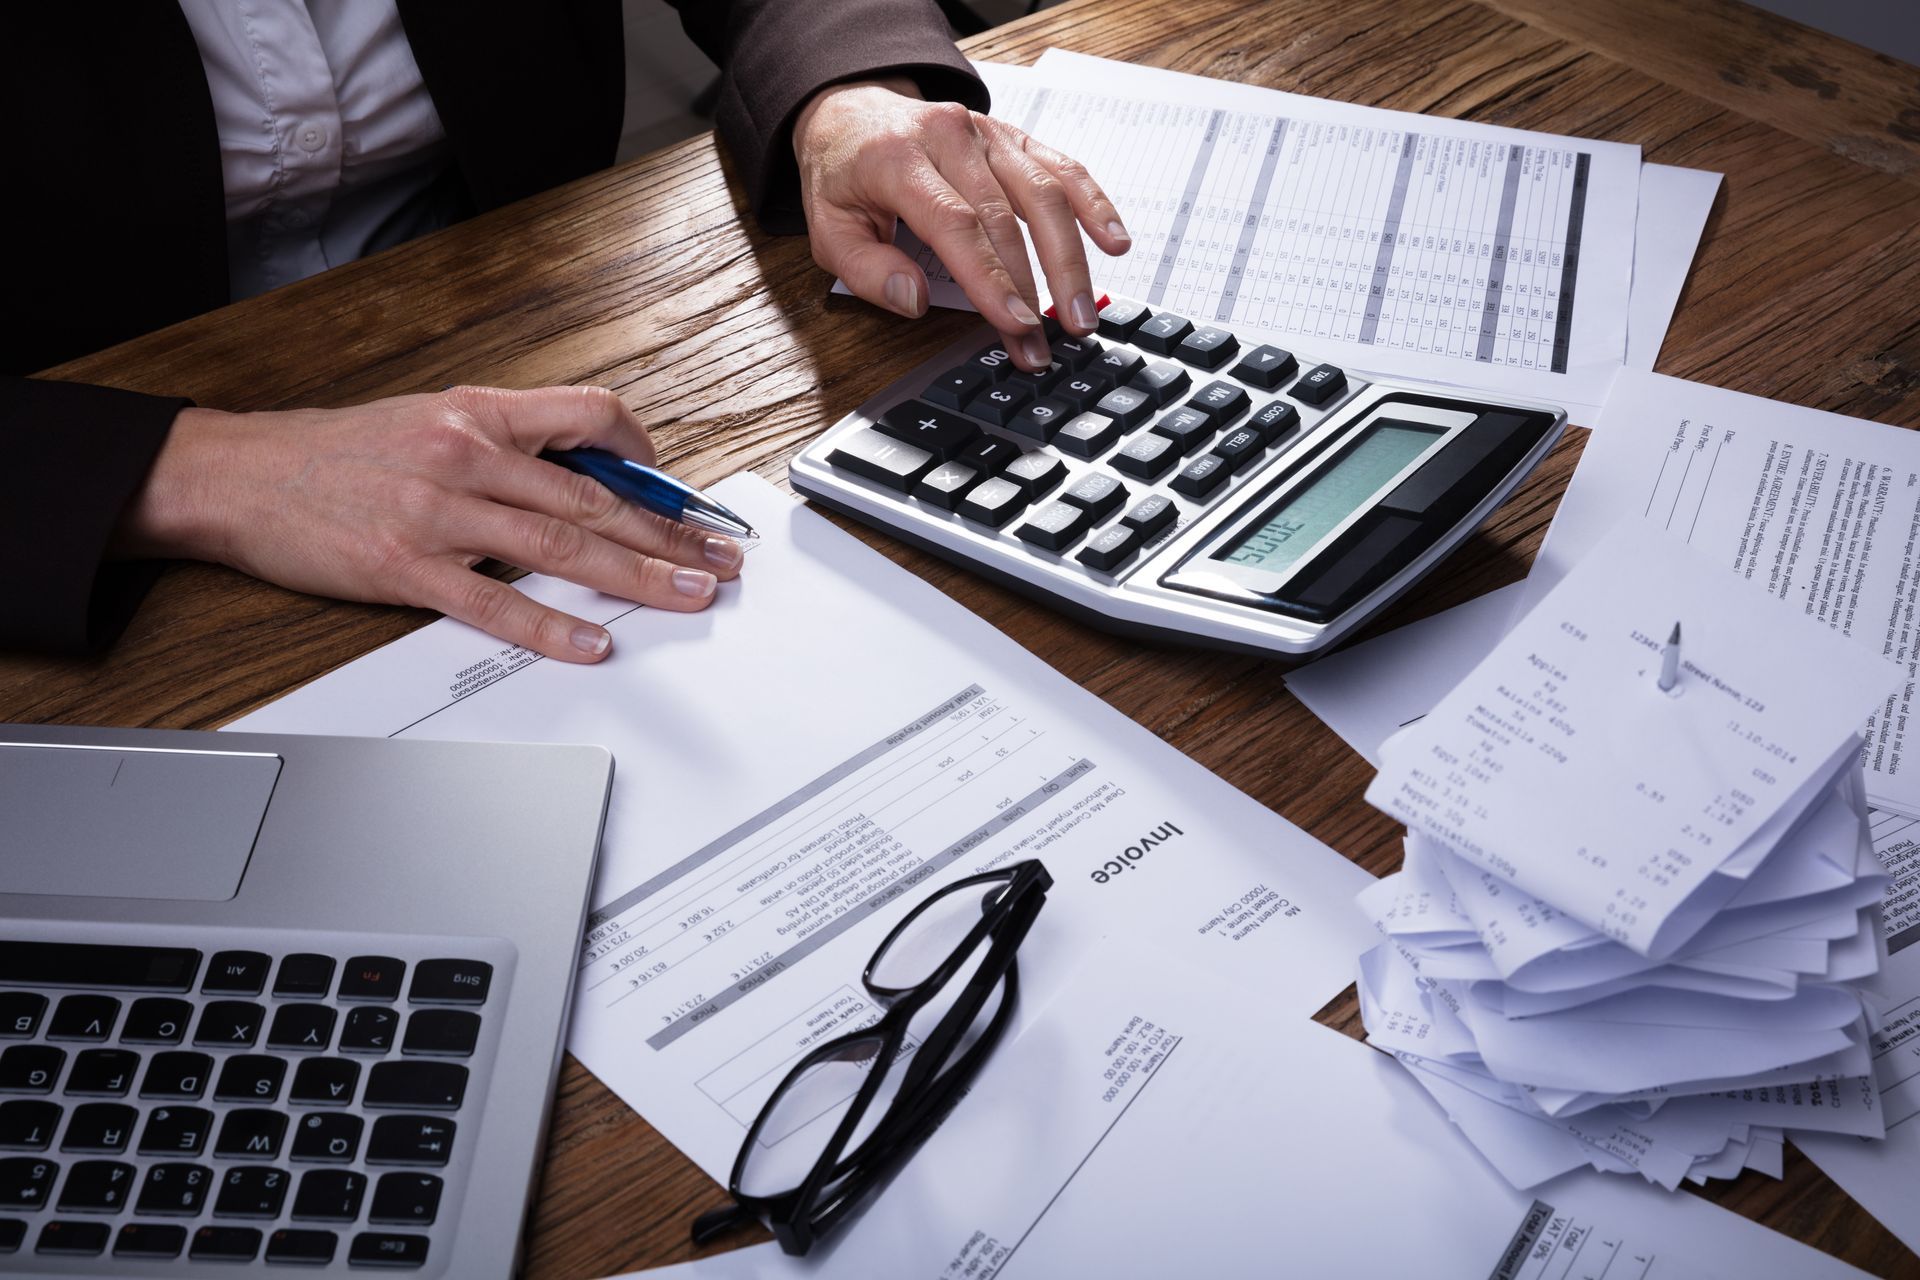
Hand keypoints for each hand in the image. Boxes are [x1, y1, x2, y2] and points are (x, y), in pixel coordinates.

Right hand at [113, 385, 743, 661]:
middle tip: (720, 558)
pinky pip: (494, 601)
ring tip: (689, 593)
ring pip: (561, 545)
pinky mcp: (406, 567)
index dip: (645, 456)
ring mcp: (438, 512)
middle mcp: (467, 454)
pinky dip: (550, 625)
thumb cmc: (338, 453)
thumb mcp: (431, 417)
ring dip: (637, 574)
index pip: (590, 418)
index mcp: (479, 411)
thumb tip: (584, 475)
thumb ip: (508, 442)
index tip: (677, 492)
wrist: (238, 475)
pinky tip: (592, 642)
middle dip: (670, 530)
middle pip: (594, 494)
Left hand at [793, 79, 1130, 370]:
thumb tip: (912, 299)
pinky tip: (1115, 241)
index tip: (1016, 323)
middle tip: (1049, 342)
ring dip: (1070, 259)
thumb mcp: (827, 229)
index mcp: (897, 160)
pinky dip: (1093, 204)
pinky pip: (1062, 167)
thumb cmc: (844, 176)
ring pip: (1043, 193)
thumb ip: (865, 270)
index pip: (956, 224)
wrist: (852, 111)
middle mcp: (949, 137)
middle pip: (1006, 216)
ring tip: (1082, 314)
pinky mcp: (1012, 136)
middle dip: (1034, 286)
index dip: (991, 278)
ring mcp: (986, 133)